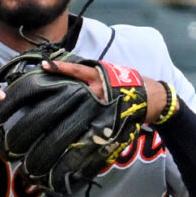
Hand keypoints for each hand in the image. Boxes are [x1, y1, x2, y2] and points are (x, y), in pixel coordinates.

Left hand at [46, 57, 171, 121]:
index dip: (60, 68)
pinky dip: (82, 124)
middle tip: (41, 92)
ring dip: (68, 109)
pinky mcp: (108, 118)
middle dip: (59, 91)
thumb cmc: (131, 83)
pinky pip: (91, 120)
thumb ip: (95, 73)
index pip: (76, 70)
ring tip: (52, 115)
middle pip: (73, 90)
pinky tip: (72, 130)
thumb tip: (75, 73)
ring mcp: (103, 104)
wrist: (154, 98)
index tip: (44, 66)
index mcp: (100, 75)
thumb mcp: (113, 72)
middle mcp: (99, 89)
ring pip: (80, 106)